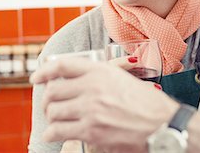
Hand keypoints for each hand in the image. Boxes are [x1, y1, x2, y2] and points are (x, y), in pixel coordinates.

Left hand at [30, 58, 178, 152]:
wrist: (163, 124)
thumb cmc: (146, 102)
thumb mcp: (121, 78)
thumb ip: (97, 76)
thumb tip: (73, 79)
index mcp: (100, 70)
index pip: (62, 65)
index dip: (44, 71)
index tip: (36, 78)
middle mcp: (92, 86)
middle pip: (53, 90)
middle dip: (47, 100)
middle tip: (50, 106)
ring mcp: (91, 109)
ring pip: (54, 111)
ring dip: (51, 118)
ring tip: (55, 121)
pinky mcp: (91, 130)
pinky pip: (59, 130)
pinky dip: (53, 133)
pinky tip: (55, 133)